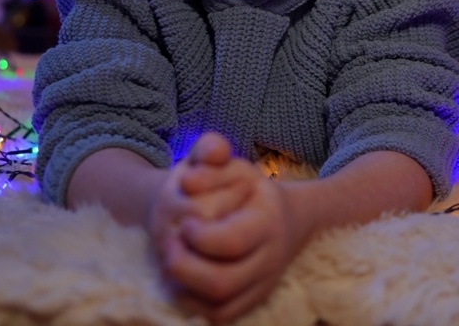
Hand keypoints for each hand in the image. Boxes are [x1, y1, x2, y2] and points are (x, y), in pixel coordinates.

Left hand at [158, 134, 307, 323]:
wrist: (288, 216)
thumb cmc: (247, 188)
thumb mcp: (231, 160)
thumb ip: (211, 149)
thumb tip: (194, 171)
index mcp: (266, 221)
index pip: (232, 241)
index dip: (200, 236)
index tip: (184, 223)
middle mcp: (269, 257)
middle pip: (222, 282)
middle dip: (185, 268)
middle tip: (170, 246)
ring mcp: (262, 283)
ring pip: (220, 307)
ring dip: (185, 289)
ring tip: (172, 263)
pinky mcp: (253, 300)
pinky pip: (222, 317)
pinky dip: (196, 306)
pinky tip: (181, 283)